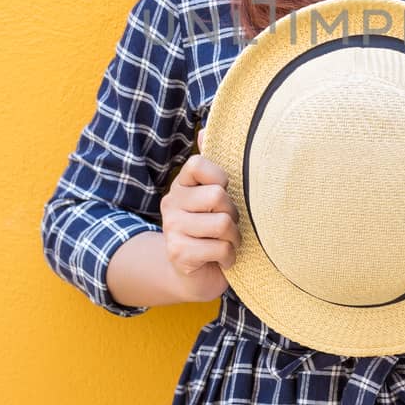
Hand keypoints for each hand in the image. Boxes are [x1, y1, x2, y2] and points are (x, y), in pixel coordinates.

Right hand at [159, 126, 242, 300]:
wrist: (194, 276)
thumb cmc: (212, 232)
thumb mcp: (215, 197)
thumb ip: (212, 166)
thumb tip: (205, 128)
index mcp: (181, 185)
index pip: (198, 164)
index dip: (219, 178)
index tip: (224, 193)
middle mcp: (171, 203)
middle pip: (217, 196)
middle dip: (233, 214)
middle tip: (228, 226)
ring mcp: (172, 229)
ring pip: (222, 223)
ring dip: (234, 238)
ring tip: (226, 243)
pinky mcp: (179, 254)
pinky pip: (220, 248)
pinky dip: (229, 257)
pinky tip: (222, 259)